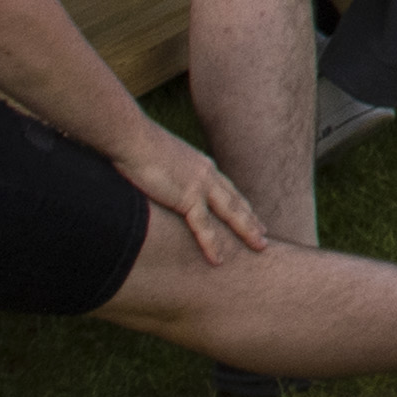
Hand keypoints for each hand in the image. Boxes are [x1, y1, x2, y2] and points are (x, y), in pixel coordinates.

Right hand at [108, 119, 269, 265]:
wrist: (131, 137)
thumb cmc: (136, 145)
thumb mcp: (160, 158)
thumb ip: (168, 172)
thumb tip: (161, 180)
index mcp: (202, 165)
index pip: (227, 189)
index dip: (240, 204)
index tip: (252, 215)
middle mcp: (207, 174)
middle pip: (235, 201)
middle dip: (251, 219)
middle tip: (264, 235)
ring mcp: (200, 185)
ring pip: (230, 213)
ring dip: (246, 231)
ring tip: (260, 246)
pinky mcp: (186, 197)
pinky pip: (202, 226)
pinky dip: (212, 244)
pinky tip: (219, 259)